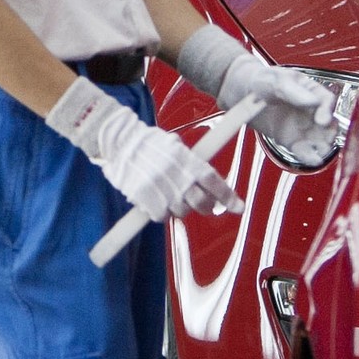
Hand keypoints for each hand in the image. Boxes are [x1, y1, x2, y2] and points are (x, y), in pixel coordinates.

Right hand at [50, 79, 242, 220]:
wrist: (118, 142)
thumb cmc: (147, 143)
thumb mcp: (173, 144)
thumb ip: (190, 162)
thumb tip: (205, 180)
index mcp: (187, 160)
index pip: (214, 181)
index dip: (229, 197)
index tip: (239, 208)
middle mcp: (177, 176)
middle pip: (201, 202)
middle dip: (206, 206)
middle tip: (203, 204)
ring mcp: (161, 189)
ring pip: (181, 212)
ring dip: (180, 208)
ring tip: (171, 196)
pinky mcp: (145, 199)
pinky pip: (161, 216)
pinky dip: (161, 213)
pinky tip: (156, 202)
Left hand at [175, 26, 345, 165]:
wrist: (239, 92)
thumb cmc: (260, 80)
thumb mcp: (275, 81)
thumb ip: (294, 92)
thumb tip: (313, 101)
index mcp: (310, 90)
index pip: (326, 101)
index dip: (328, 111)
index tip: (322, 120)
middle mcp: (310, 110)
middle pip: (330, 123)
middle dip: (330, 133)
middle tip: (326, 140)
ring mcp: (302, 126)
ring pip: (320, 140)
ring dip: (323, 147)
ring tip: (320, 153)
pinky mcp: (291, 141)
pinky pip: (305, 151)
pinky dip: (310, 156)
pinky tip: (312, 159)